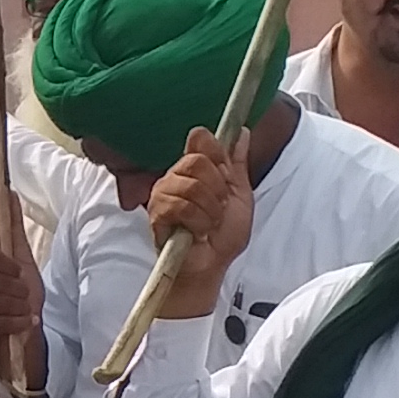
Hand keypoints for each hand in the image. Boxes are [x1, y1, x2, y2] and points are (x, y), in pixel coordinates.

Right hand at [140, 126, 253, 314]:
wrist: (212, 265)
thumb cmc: (223, 235)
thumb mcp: (240, 195)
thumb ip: (237, 163)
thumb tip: (243, 132)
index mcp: (194, 168)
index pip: (200, 138)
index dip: (218, 156)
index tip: (226, 178)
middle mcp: (175, 176)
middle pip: (197, 161)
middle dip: (217, 190)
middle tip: (217, 208)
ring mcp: (162, 193)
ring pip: (191, 185)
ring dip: (209, 210)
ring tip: (207, 224)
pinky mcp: (156, 213)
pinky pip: (181, 206)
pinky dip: (198, 222)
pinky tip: (197, 232)